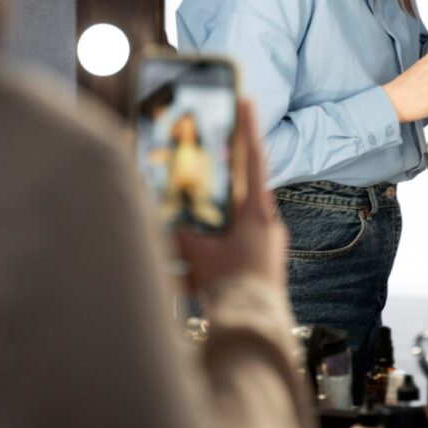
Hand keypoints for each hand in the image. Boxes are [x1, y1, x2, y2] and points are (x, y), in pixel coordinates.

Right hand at [176, 100, 287, 290]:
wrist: (254, 327)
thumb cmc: (231, 287)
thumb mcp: (198, 253)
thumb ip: (179, 228)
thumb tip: (158, 208)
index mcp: (258, 213)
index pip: (253, 160)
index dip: (248, 128)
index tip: (246, 99)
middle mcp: (269, 222)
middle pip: (246, 184)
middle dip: (226, 169)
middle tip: (214, 146)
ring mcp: (268, 241)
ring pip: (239, 213)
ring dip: (218, 208)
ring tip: (198, 206)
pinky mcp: (263, 260)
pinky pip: (238, 237)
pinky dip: (219, 236)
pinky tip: (197, 253)